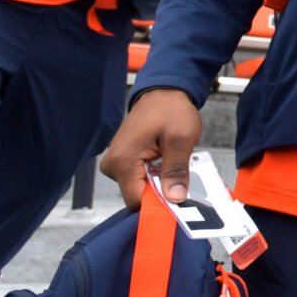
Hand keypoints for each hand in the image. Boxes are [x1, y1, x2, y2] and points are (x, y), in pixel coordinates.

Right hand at [101, 88, 203, 203]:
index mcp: (122, 162)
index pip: (137, 202)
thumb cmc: (170, 110)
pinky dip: (158, 176)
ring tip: (174, 164)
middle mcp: (113, 166)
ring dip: (162, 183)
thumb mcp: (180, 139)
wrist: (163, 93)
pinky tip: (168, 163)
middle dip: (163, 192)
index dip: (160, 204)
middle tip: (182, 177)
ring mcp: (117, 164)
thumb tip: (175, 198)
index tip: (179, 198)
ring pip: (142, 189)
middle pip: (139, 197)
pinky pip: (141, 180)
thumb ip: (176, 170)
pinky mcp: (124, 163)